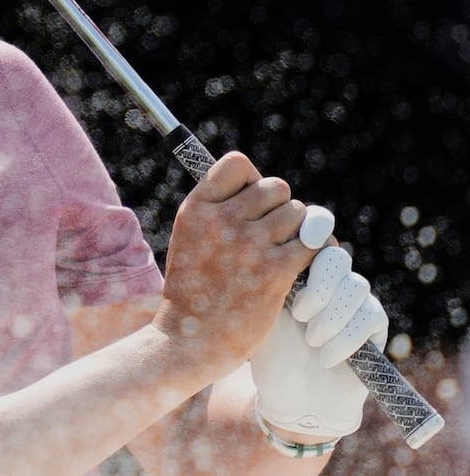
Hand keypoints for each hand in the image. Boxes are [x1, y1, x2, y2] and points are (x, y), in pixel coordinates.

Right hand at [154, 153, 317, 379]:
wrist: (190, 340)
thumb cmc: (193, 290)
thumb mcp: (189, 238)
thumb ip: (217, 210)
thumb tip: (260, 186)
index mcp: (196, 208)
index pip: (238, 164)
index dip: (252, 179)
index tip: (251, 203)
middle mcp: (222, 220)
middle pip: (277, 188)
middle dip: (280, 209)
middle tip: (273, 235)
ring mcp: (249, 245)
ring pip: (300, 215)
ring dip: (300, 232)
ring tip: (286, 252)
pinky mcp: (274, 272)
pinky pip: (314, 245)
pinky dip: (313, 255)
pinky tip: (300, 269)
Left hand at [251, 241, 387, 437]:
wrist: (292, 397)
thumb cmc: (268, 353)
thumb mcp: (259, 313)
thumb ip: (265, 278)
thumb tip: (263, 240)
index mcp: (296, 266)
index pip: (311, 232)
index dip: (312, 228)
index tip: (302, 238)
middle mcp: (328, 277)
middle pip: (335, 256)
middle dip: (319, 284)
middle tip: (298, 313)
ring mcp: (353, 298)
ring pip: (355, 286)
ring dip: (330, 316)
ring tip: (309, 340)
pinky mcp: (374, 323)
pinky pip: (370, 315)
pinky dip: (346, 337)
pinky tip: (324, 356)